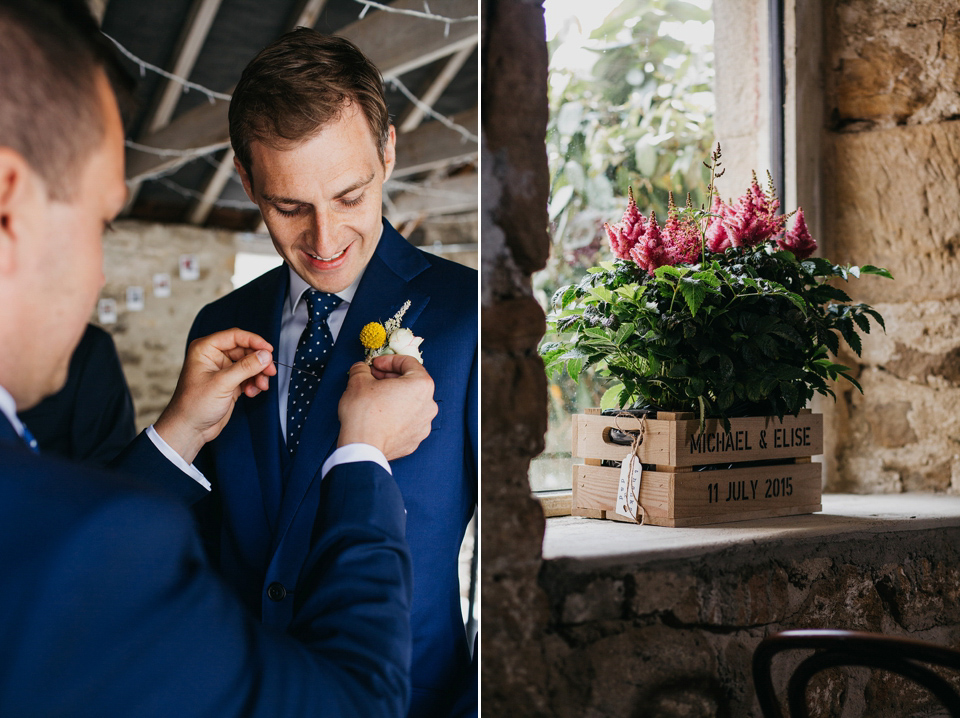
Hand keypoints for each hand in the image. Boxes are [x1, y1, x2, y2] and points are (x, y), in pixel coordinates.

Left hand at [154, 329, 276, 463]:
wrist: (189, 429)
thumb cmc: (194, 405)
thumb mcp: (222, 383)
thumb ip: (245, 367)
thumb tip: (265, 355)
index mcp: (205, 349)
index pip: (235, 336)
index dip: (254, 341)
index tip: (269, 350)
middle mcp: (214, 357)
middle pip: (245, 350)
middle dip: (259, 361)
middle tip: (270, 371)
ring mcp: (223, 370)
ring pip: (249, 364)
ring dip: (258, 374)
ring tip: (262, 386)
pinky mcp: (230, 383)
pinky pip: (248, 377)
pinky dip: (254, 383)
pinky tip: (252, 392)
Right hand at [337, 354, 436, 460]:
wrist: (363, 448)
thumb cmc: (365, 414)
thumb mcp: (358, 381)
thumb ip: (362, 369)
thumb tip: (361, 369)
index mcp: (421, 385)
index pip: (408, 363)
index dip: (389, 360)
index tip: (376, 365)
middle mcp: (429, 405)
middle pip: (411, 383)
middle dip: (391, 378)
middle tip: (373, 379)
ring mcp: (424, 425)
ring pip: (410, 403)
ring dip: (394, 397)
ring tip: (375, 398)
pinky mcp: (415, 440)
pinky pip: (407, 421)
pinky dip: (396, 416)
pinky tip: (380, 416)